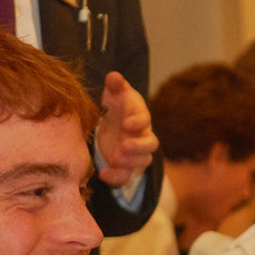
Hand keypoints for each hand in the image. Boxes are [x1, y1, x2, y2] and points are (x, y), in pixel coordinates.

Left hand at [94, 71, 158, 187]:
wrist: (113, 125)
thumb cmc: (116, 107)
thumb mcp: (114, 94)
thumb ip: (115, 86)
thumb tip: (114, 76)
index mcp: (139, 118)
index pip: (145, 120)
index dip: (138, 122)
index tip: (126, 123)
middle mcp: (141, 137)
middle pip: (151, 145)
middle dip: (138, 147)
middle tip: (123, 147)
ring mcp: (135, 154)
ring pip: (142, 163)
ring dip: (130, 163)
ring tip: (116, 159)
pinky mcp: (125, 166)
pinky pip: (126, 176)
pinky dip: (116, 178)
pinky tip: (103, 175)